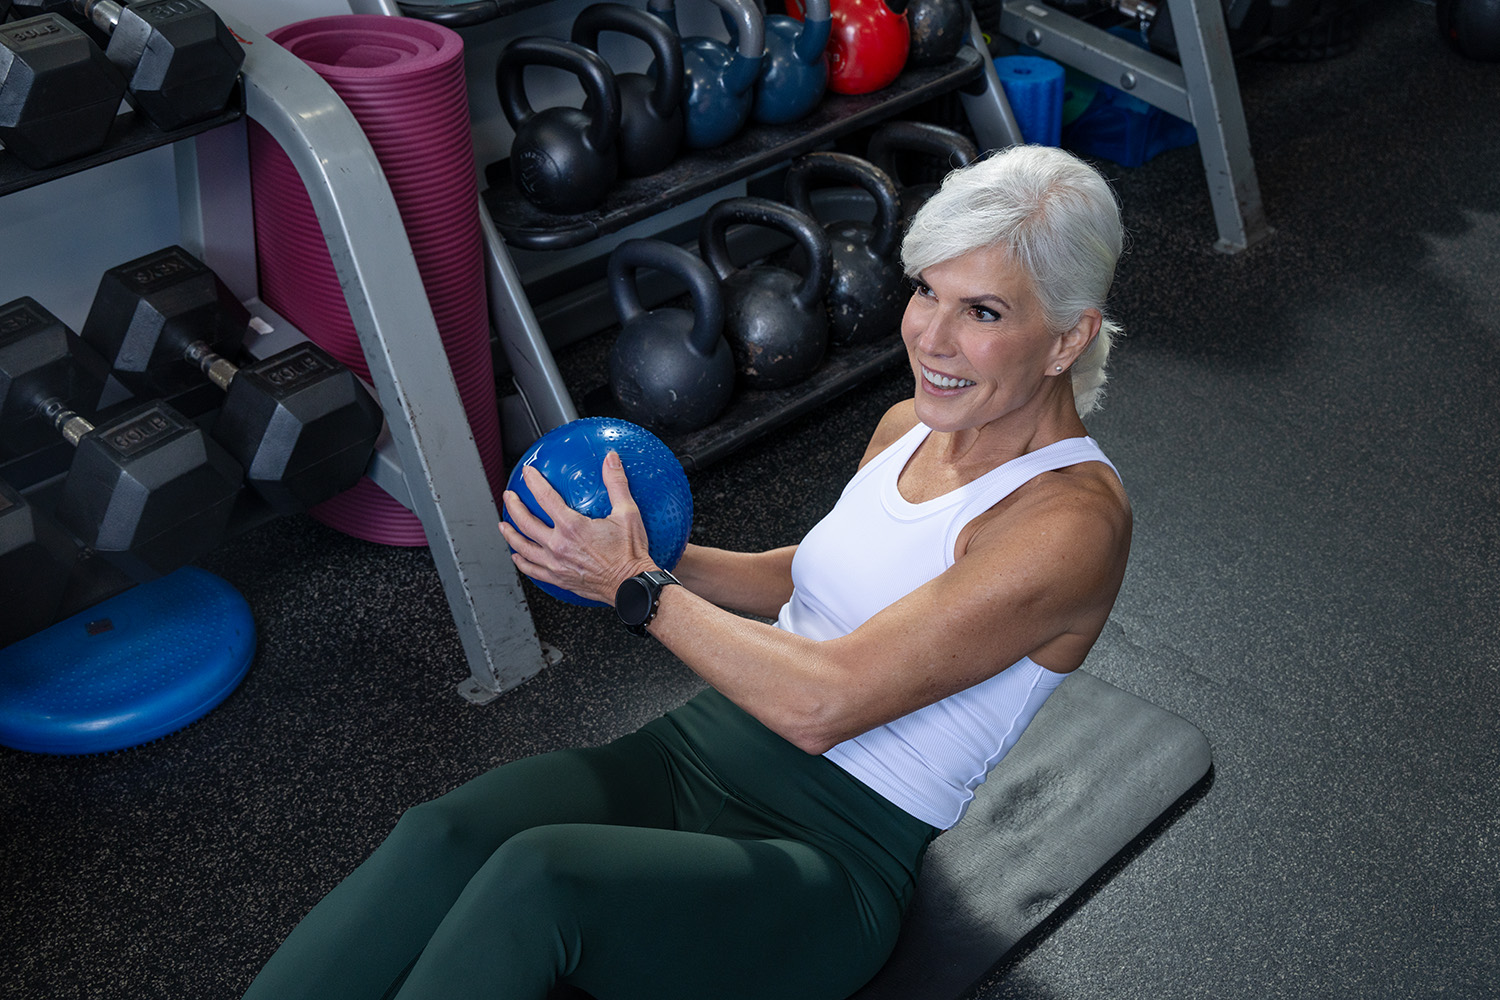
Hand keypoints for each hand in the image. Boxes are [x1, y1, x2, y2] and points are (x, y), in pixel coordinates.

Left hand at [499, 451, 656, 605]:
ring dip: (510, 534)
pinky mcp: (558, 579)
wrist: (631, 585)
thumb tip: (611, 461)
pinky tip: (517, 557)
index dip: (533, 482)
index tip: (528, 473)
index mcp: (572, 527)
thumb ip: (616, 483)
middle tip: (510, 496)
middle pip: (525, 522)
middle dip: (514, 506)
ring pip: (523, 547)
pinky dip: (521, 562)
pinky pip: (532, 570)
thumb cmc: (629, 555)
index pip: (544, 497)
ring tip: (504, 525)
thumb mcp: (627, 513)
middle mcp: (559, 546)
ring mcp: (555, 564)